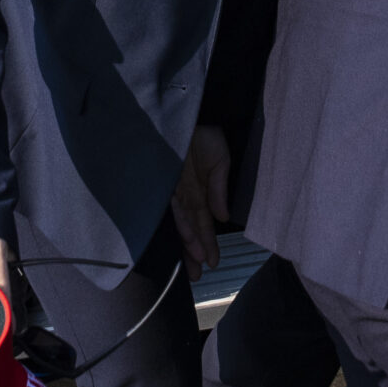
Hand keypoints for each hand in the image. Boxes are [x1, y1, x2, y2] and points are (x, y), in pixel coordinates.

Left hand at [170, 124, 231, 277]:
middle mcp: (183, 193)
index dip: (207, 242)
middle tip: (198, 276)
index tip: (213, 263)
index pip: (203, 222)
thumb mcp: (220, 161)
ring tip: (195, 263)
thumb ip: (219, 189)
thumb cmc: (205, 133)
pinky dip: (181, 221)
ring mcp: (172, 187)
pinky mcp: (163, 179)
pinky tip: (187, 237)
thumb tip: (224, 218)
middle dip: (193, 251)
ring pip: (180, 221)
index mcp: (197, 191)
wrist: (190, 110)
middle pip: (189, 227)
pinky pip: (173, 204)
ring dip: (188, 242)